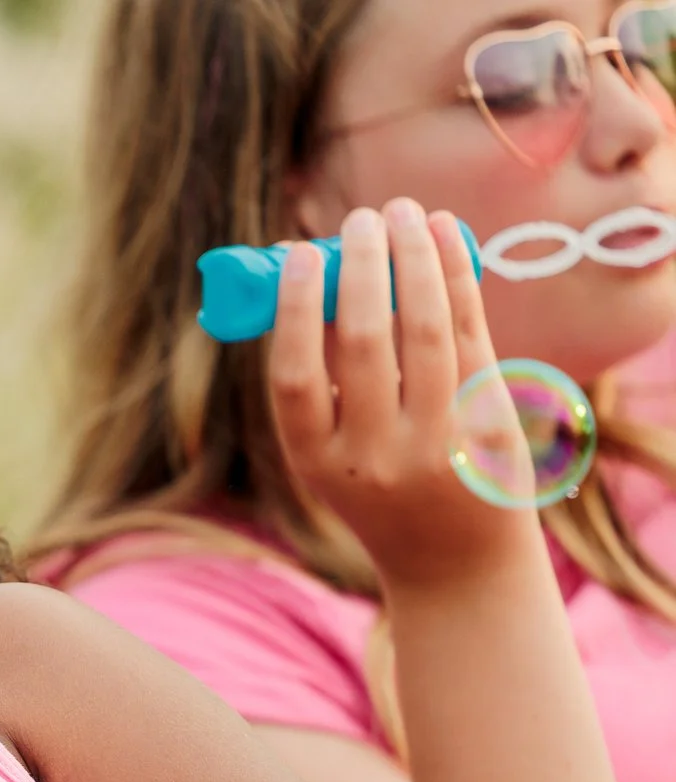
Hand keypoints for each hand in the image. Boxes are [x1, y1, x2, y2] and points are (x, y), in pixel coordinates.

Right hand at [271, 201, 545, 591]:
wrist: (453, 562)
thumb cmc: (376, 489)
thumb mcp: (329, 452)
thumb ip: (318, 375)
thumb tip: (307, 274)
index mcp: (318, 463)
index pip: (296, 377)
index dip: (296, 309)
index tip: (300, 253)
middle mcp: (376, 457)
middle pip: (365, 343)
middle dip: (363, 268)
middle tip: (359, 219)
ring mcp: (440, 443)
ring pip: (427, 331)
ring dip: (415, 260)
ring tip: (403, 213)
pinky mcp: (491, 425)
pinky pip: (473, 335)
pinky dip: (458, 278)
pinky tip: (445, 235)